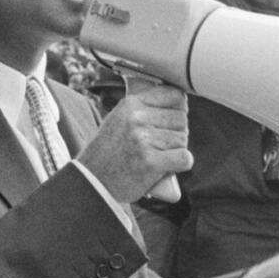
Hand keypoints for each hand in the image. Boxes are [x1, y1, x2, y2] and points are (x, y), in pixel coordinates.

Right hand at [79, 85, 191, 205]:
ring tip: (158, 156)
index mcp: (130, 104)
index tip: (171, 120)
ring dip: (176, 150)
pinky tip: (169, 166)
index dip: (178, 109)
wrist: (93, 182)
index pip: (175, 95)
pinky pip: (185, 158)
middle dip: (176, 132)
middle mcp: (137, 119)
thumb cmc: (109, 152)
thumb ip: (142, 108)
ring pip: (183, 139)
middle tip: (161, 145)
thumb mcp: (119, 119)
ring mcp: (144, 140)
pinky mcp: (151, 162)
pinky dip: (182, 164)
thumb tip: (179, 100)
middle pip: (181, 119)